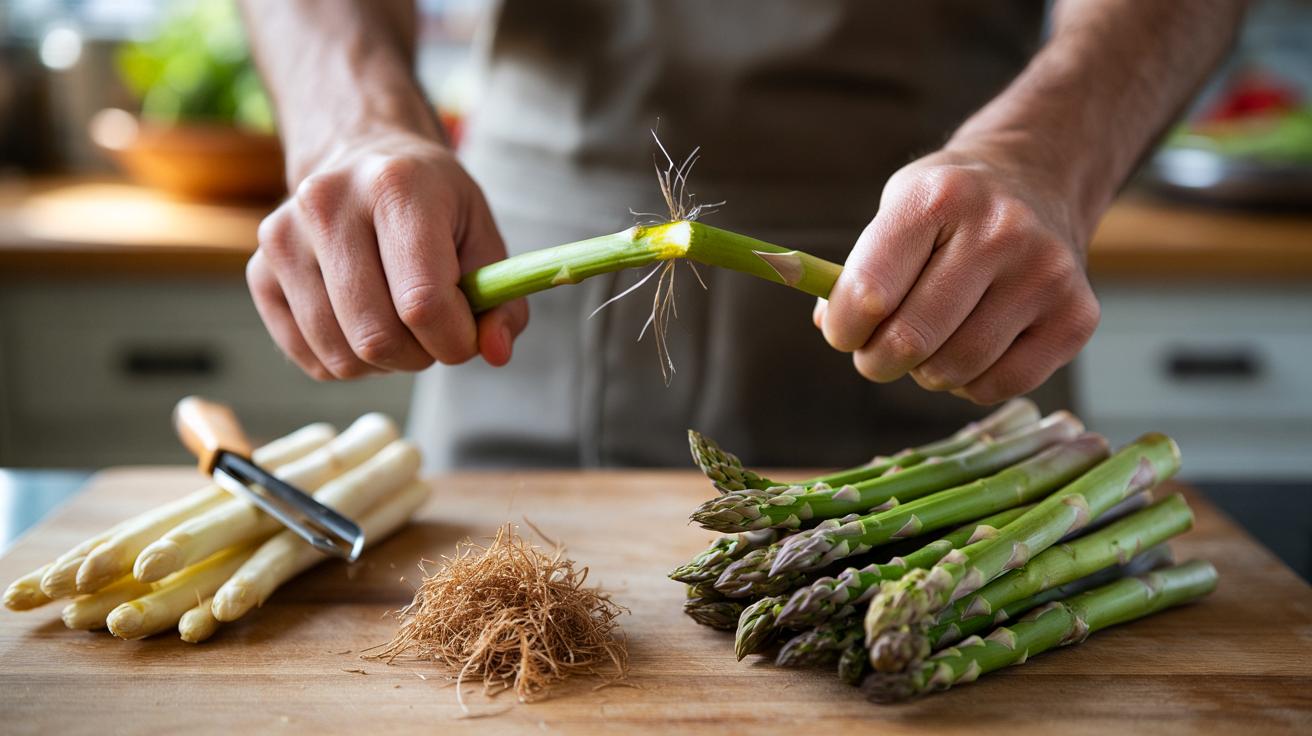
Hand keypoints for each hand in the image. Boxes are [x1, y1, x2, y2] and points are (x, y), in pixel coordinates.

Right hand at [247, 130, 526, 379]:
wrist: (361, 159)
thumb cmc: (432, 205)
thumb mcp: (482, 236)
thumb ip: (501, 300)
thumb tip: (494, 351)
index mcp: (396, 186)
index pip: (422, 302)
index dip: (454, 340)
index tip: (466, 335)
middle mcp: (328, 203)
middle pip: (376, 336)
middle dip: (419, 355)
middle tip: (433, 333)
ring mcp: (283, 237)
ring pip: (340, 356)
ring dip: (383, 363)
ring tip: (399, 324)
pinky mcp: (259, 271)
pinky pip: (309, 358)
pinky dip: (347, 361)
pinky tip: (363, 323)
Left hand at [815, 144, 1099, 404]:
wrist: (1037, 179)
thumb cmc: (949, 208)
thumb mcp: (895, 210)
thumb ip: (857, 270)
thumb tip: (832, 325)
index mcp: (940, 198)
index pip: (869, 292)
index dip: (844, 328)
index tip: (845, 332)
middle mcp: (1001, 230)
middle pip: (911, 340)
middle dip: (877, 360)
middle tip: (878, 353)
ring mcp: (1046, 274)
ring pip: (955, 370)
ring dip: (925, 372)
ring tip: (930, 342)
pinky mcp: (1077, 316)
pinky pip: (999, 386)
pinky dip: (969, 383)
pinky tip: (970, 349)